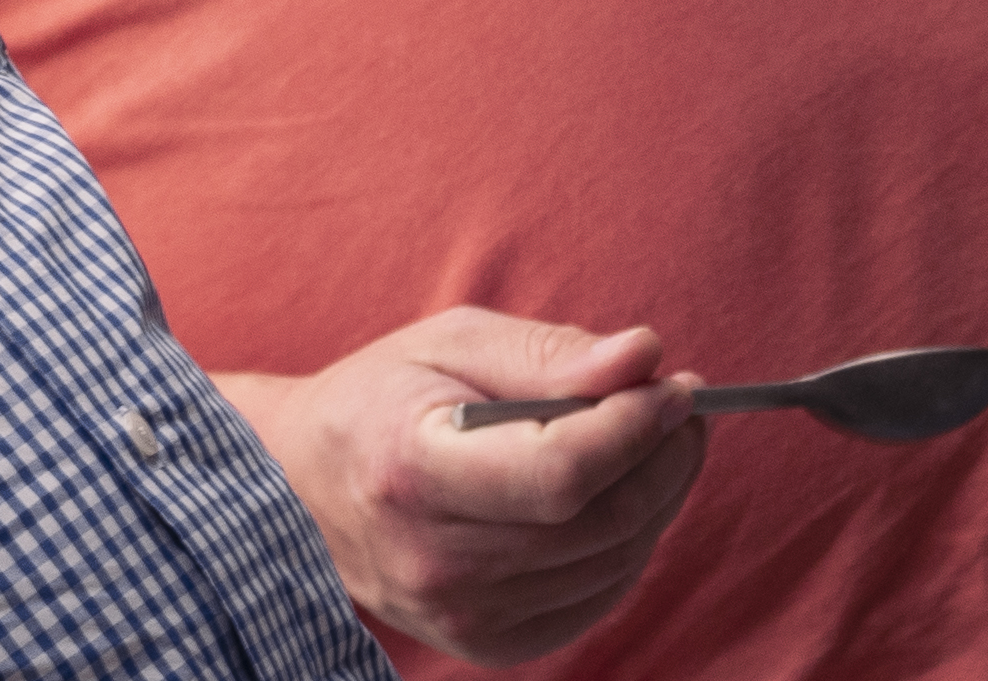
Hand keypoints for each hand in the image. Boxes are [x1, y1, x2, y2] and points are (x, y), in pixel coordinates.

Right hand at [214, 313, 704, 664]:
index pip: (560, 473)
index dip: (634, 428)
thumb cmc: (381, 399)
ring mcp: (462, 617)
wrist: (305, 490)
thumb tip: (642, 357)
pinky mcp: (489, 645)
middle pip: (599, 522)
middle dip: (664, 456)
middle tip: (682, 403)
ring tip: (657, 437)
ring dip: (658, 497)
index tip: (675, 385)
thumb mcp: (449, 342)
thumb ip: (547, 353)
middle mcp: (435, 562)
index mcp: (412, 472)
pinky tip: (621, 493)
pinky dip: (630, 542)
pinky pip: (598, 597)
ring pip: (612, 562)